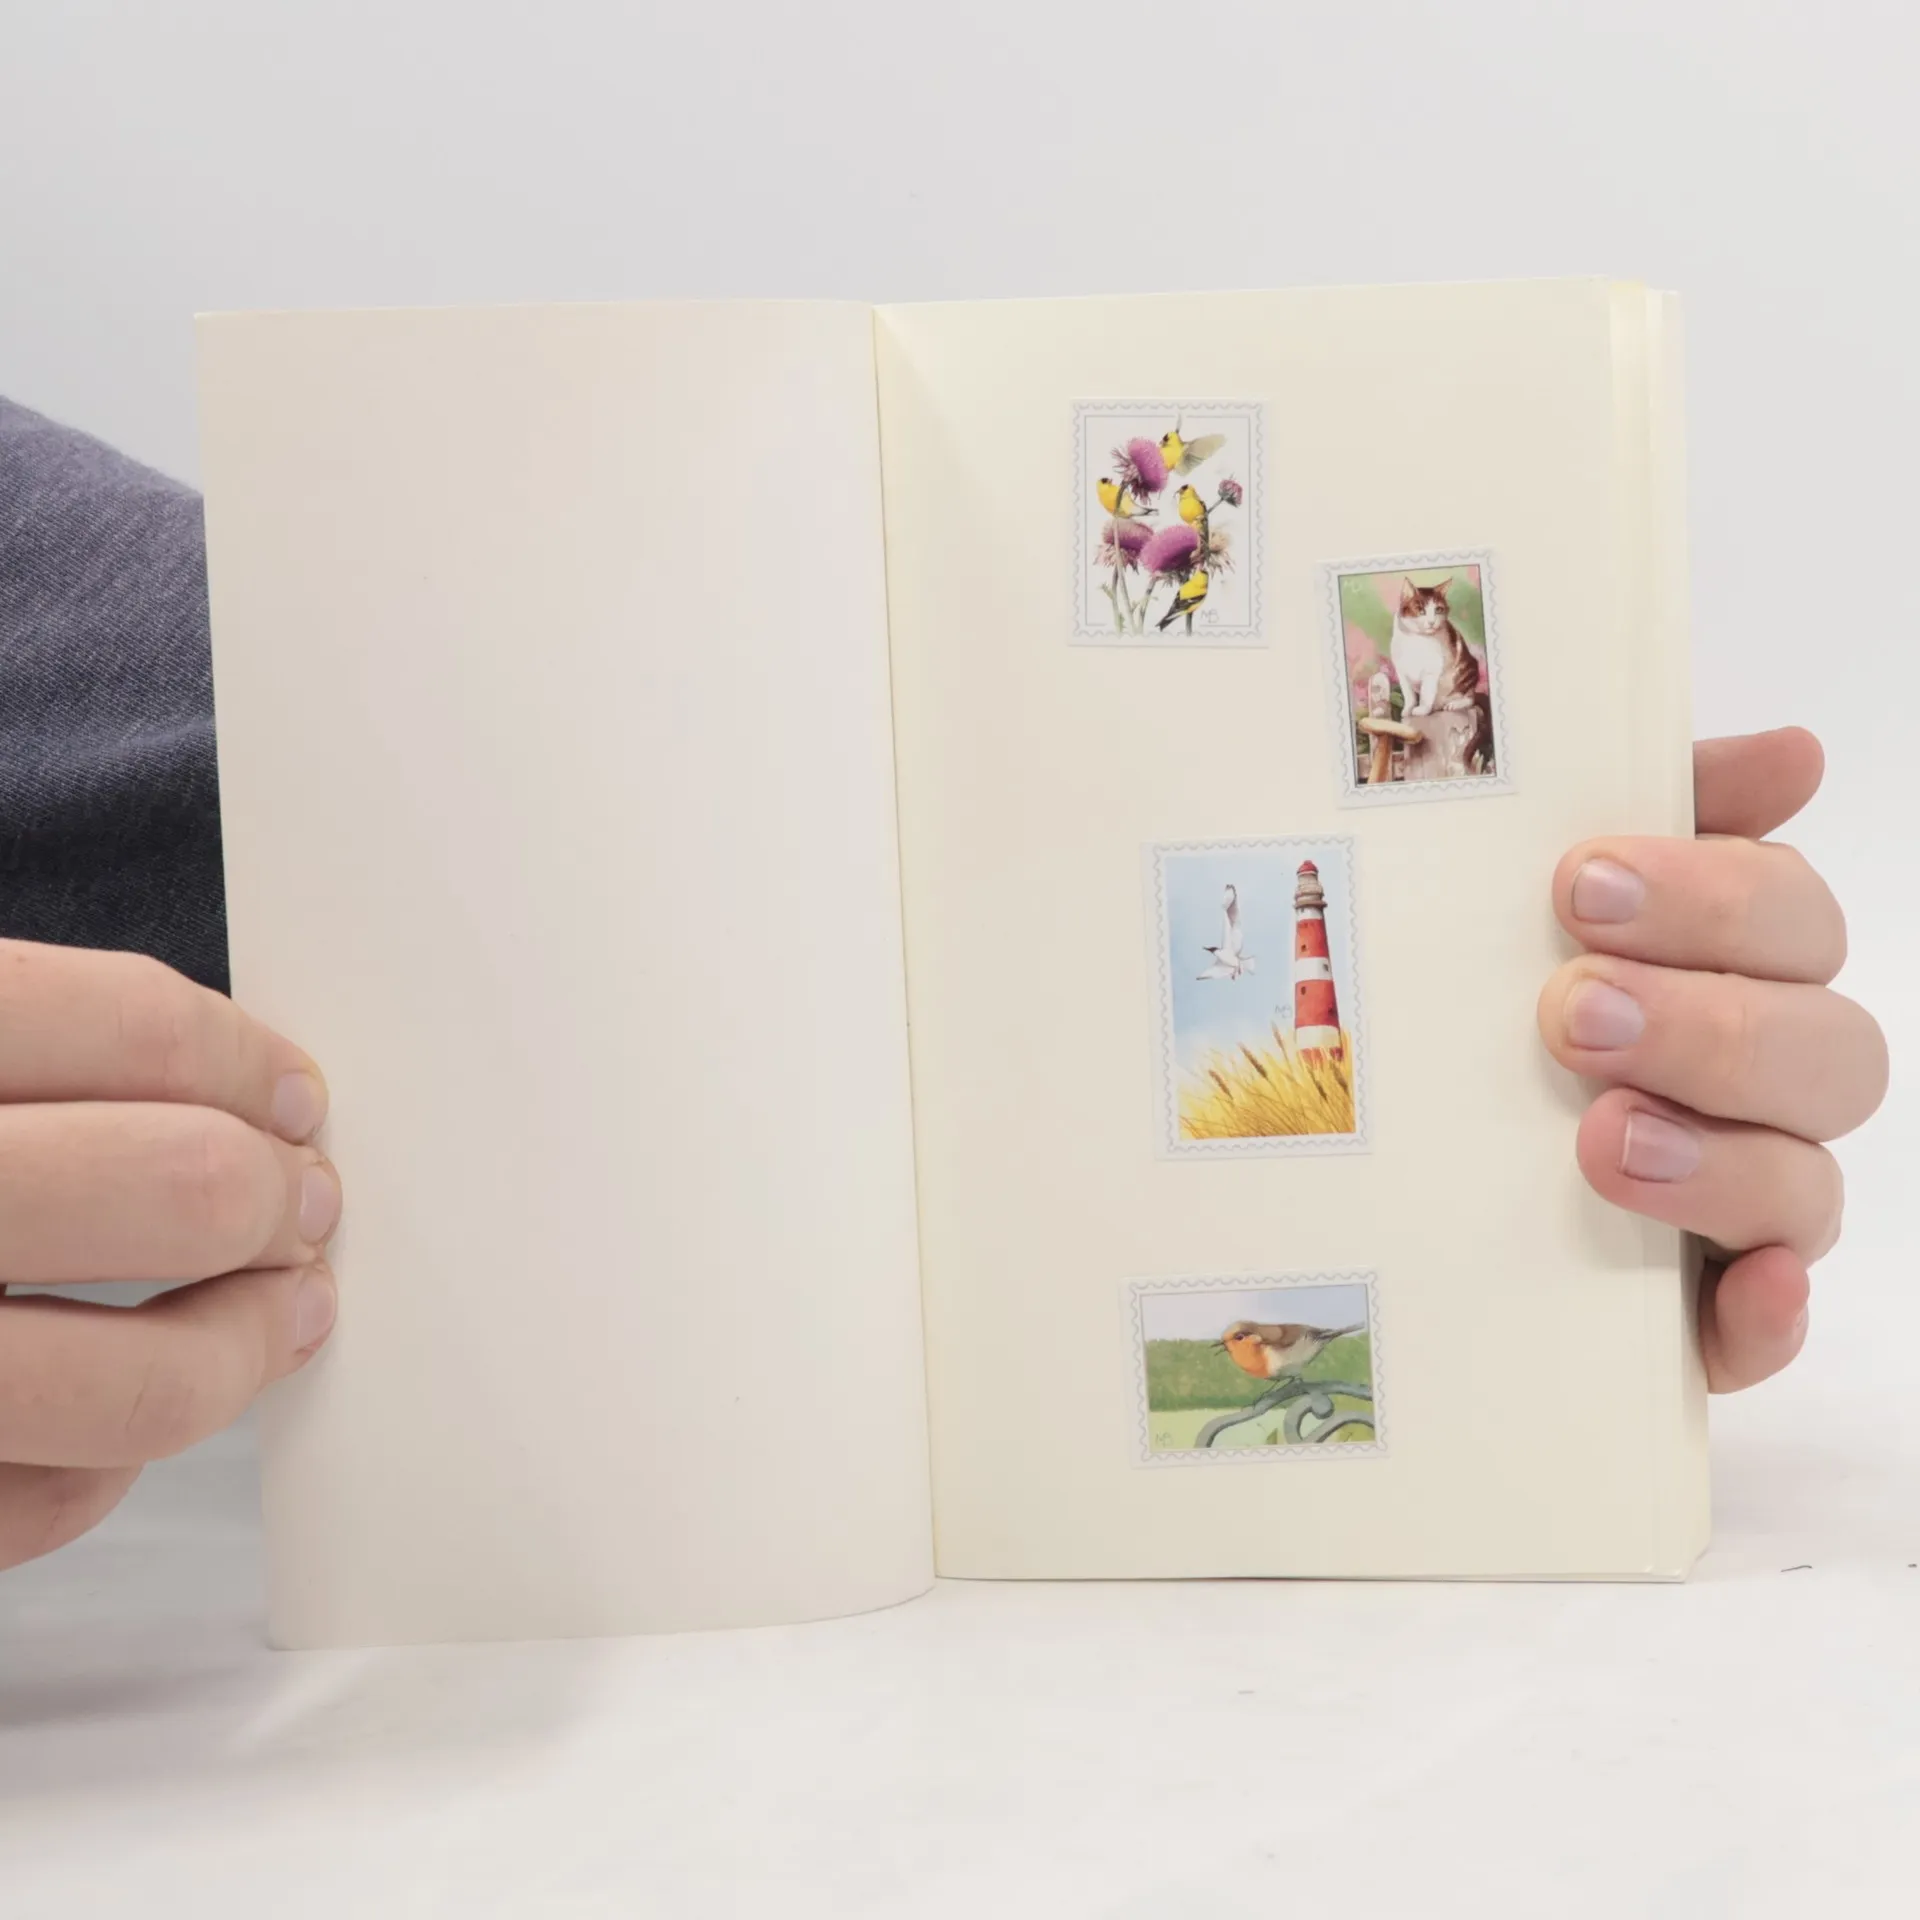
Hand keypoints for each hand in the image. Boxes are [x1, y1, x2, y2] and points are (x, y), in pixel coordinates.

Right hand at [0, 941, 341, 1570]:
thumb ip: (31, 1057)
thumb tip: (226, 1082)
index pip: (128, 1029)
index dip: (247, 1062)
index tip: (295, 1095)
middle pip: (180, 1190)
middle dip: (282, 1198)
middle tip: (307, 1203)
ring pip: (142, 1386)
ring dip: (247, 1346)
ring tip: (282, 1312)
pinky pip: (52, 1503)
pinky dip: (114, 1461)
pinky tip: (118, 1409)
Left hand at [1538, 729, 1886, 1390]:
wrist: (1381, 1164)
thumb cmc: (1474, 1004)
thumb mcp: (1522, 900)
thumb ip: (1650, 808)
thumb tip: (1796, 754)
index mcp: (1729, 970)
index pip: (1789, 917)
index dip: (1708, 894)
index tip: (1579, 885)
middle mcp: (1755, 1086)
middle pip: (1825, 1050)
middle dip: (1706, 1024)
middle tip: (1569, 1013)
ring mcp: (1737, 1206)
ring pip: (1805, 1184)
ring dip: (1722, 1159)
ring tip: (1605, 1137)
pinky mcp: (1696, 1320)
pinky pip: (1763, 1332)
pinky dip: (1766, 1315)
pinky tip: (1746, 1288)